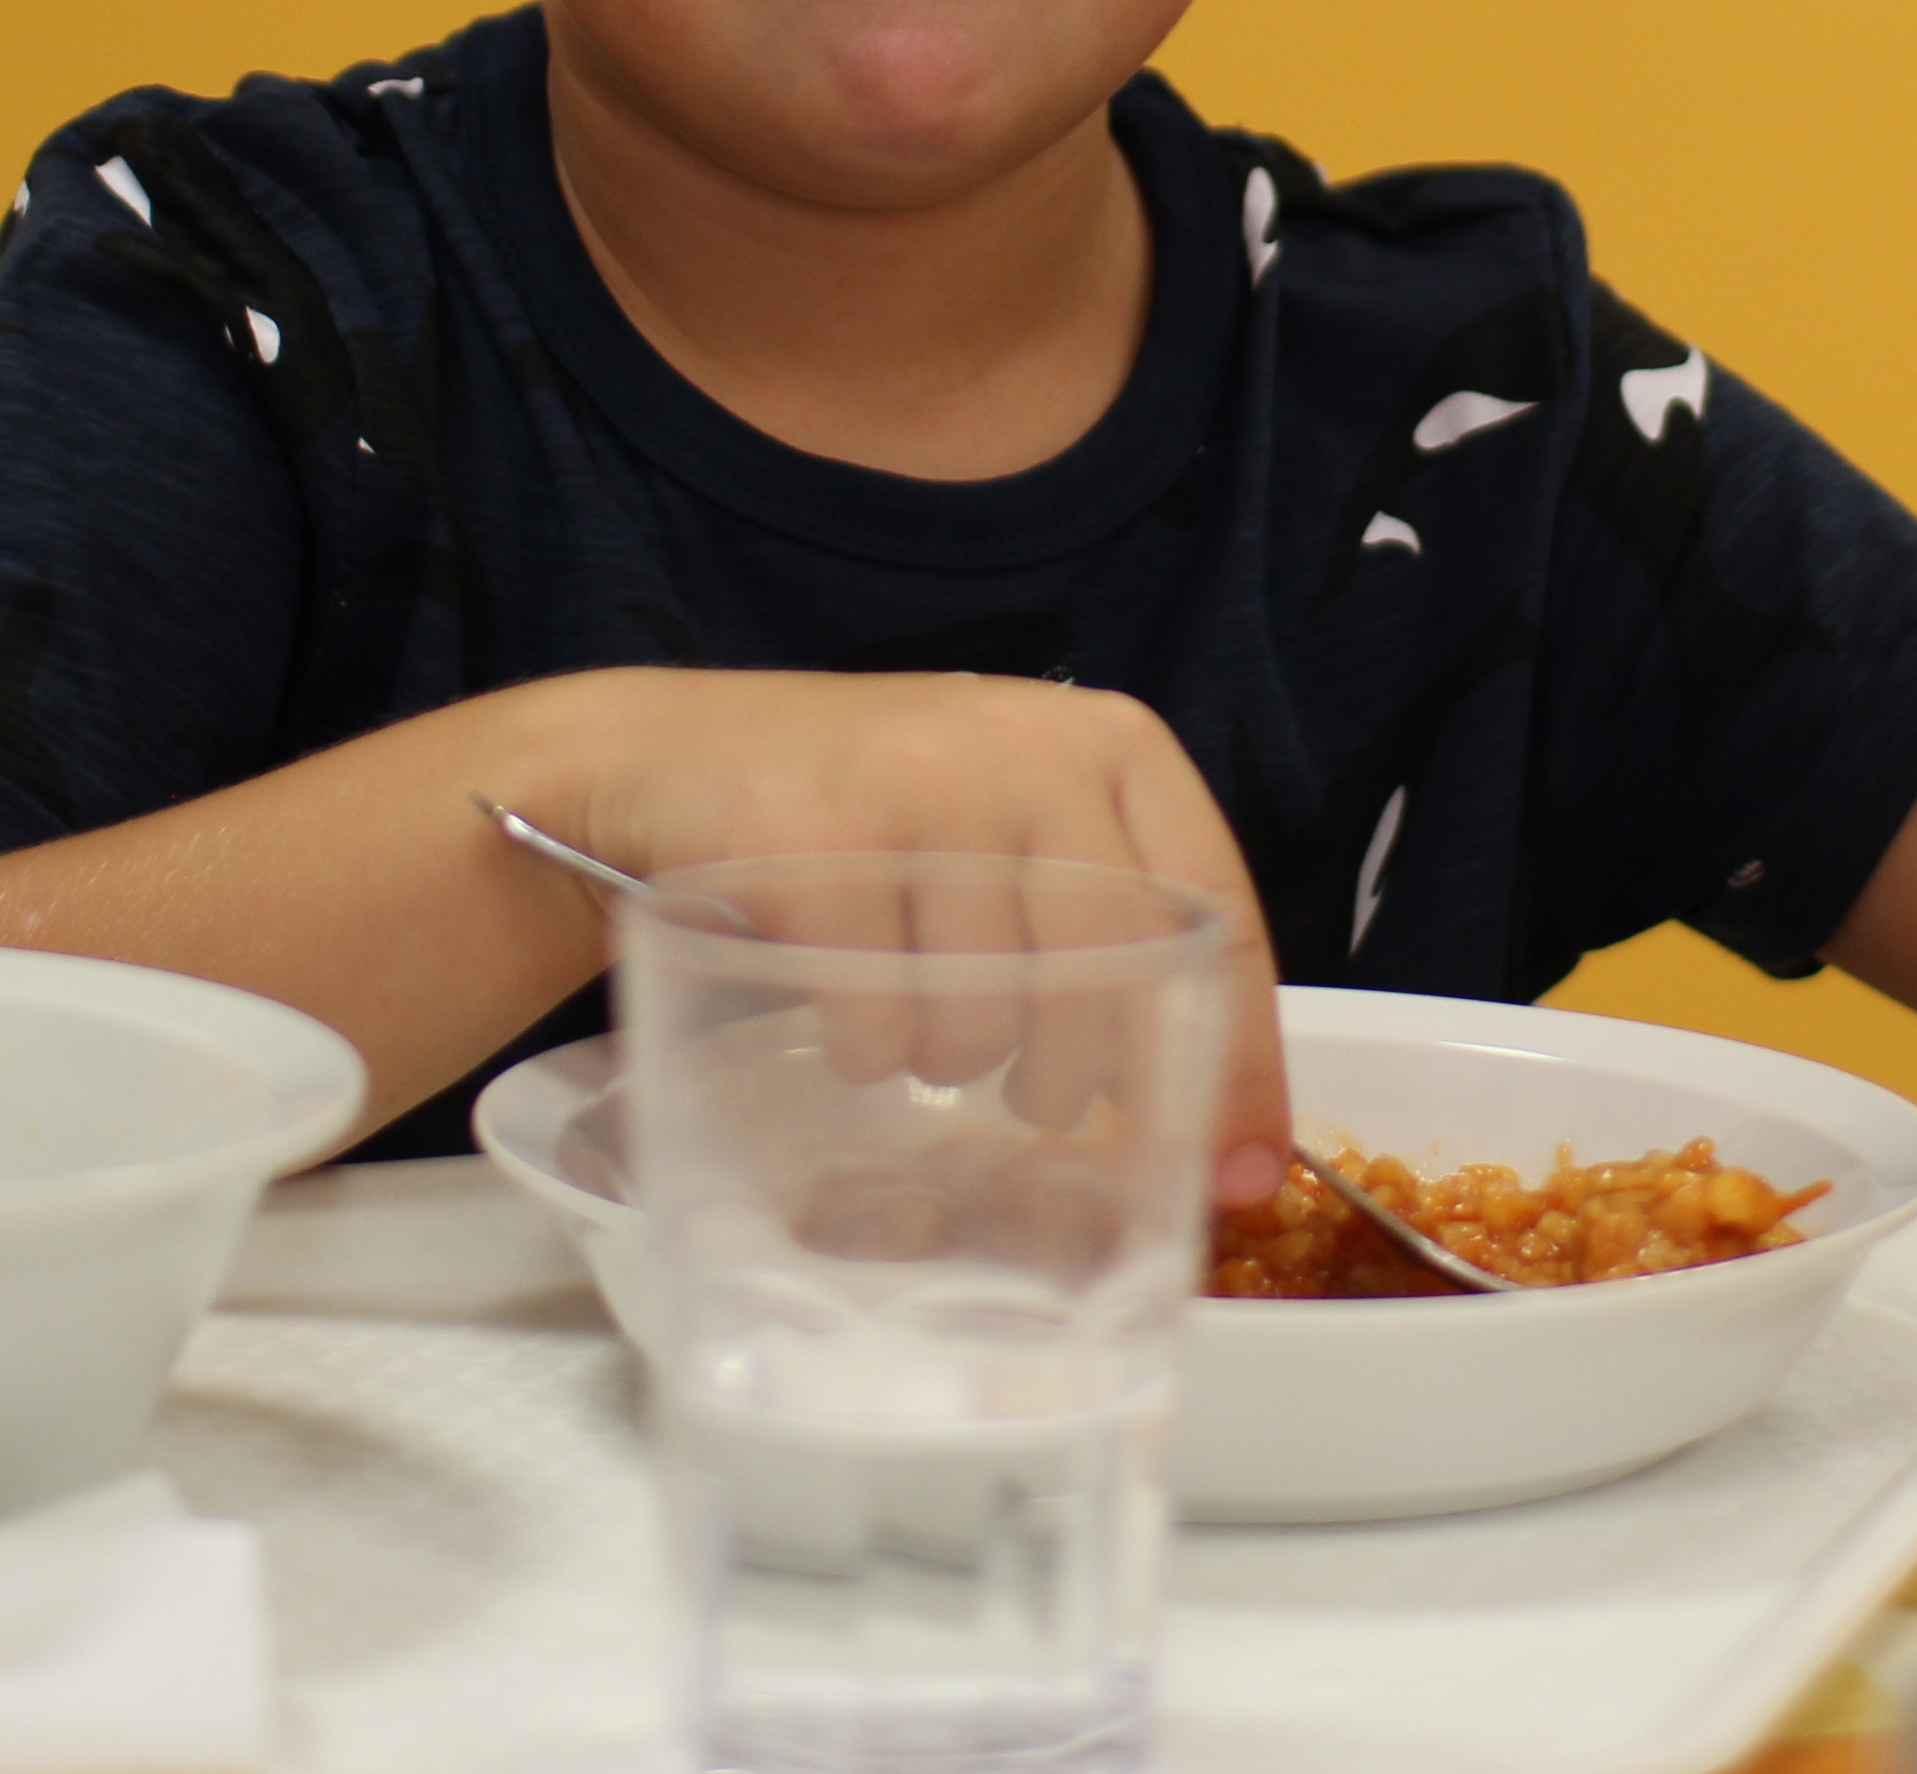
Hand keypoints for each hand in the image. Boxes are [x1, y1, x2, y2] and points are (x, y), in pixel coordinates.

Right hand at [517, 667, 1296, 1208]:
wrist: (672, 754)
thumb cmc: (877, 815)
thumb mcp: (1019, 829)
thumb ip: (1119, 931)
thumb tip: (1234, 1142)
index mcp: (1110, 743)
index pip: (1218, 912)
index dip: (1244, 1054)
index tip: (1243, 1173)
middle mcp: (1028, 747)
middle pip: (1113, 971)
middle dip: (1081, 1078)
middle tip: (1040, 1107)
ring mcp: (920, 784)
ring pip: (990, 1008)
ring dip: (953, 1059)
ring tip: (917, 1021)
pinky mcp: (816, 837)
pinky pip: (876, 1015)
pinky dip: (864, 1047)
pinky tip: (844, 1012)